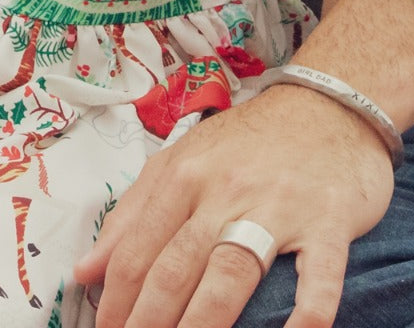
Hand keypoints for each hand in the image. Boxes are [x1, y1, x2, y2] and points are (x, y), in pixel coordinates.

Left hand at [76, 85, 393, 327]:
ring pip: (229, 274)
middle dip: (147, 320)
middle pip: (175, 266)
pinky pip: (317, 277)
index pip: (137, 249)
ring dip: (202, 324)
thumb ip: (131, 214)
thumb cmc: (245, 142)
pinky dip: (304, 315)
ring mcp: (275, 208)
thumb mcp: (179, 162)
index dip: (116, 299)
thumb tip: (85, 270)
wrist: (324, 108)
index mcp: (181, 177)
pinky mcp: (328, 223)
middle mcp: (221, 192)